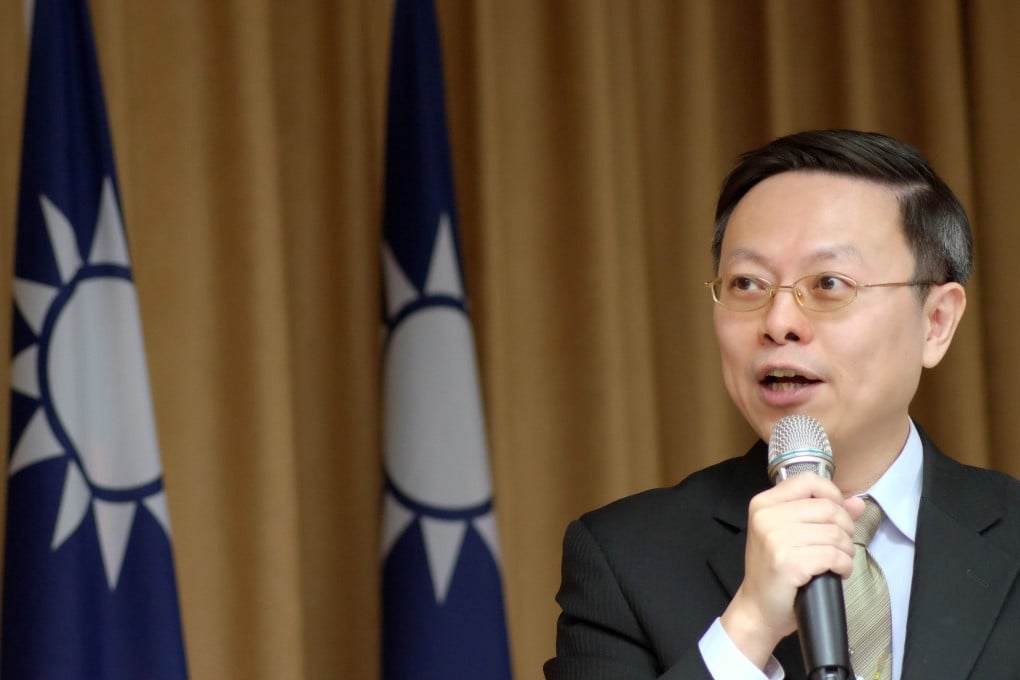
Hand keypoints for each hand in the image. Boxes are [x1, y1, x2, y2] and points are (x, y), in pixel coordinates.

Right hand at [719, 475, 864, 668]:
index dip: (832, 495)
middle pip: (827, 508)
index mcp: (763, 503)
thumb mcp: (790, 533)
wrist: (758, 608)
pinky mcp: (787, 563)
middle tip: (841, 545)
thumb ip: (823, 513)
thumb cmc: (774, 569)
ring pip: (834, 533)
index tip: (836, 515)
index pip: (808, 481)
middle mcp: (766, 517)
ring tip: (839, 561)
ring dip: (846, 550)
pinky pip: (833, 555)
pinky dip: (843, 565)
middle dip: (845, 528)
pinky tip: (837, 571)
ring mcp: (775, 539)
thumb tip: (857, 502)